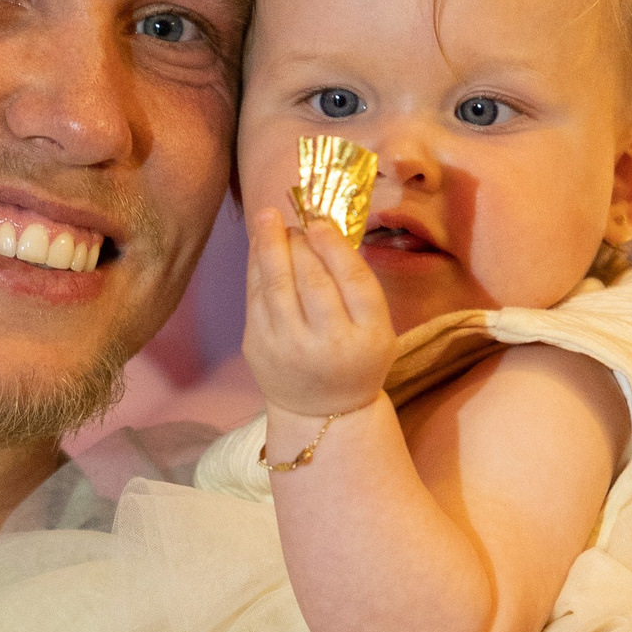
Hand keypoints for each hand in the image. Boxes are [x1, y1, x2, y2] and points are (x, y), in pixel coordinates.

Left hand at [244, 207, 398, 420]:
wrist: (322, 413)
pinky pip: (255, 296)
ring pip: (277, 284)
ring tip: (268, 218)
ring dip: (270, 244)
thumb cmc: (355, 358)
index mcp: (368, 338)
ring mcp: (288, 348)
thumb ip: (358, 286)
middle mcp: (328, 345)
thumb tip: (322, 229)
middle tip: (295, 220)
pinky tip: (258, 245)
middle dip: (299, 242)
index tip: (319, 223)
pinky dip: (256, 265)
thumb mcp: (376, 328)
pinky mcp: (258, 348)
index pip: (353, 281)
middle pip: (312, 279)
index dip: (334, 246)